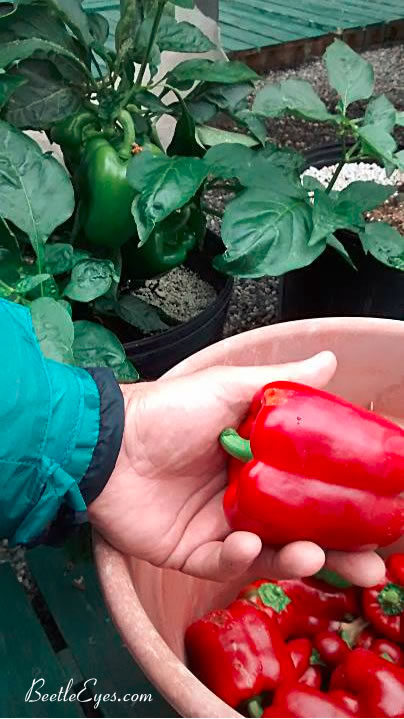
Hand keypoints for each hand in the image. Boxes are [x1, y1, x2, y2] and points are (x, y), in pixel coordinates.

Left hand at [88, 351, 384, 586]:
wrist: (106, 443)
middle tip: (372, 563)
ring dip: (297, 558)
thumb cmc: (169, 411)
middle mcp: (246, 497)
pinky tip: (249, 544)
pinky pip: (223, 563)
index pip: (312, 489)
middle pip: (301, 530)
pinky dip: (240, 558)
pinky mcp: (191, 552)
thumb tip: (330, 360)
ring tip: (316, 555)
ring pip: (270, 552)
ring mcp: (220, 527)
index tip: (381, 513)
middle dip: (338, 549)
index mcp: (260, 463)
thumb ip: (280, 381)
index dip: (345, 503)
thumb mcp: (229, 388)